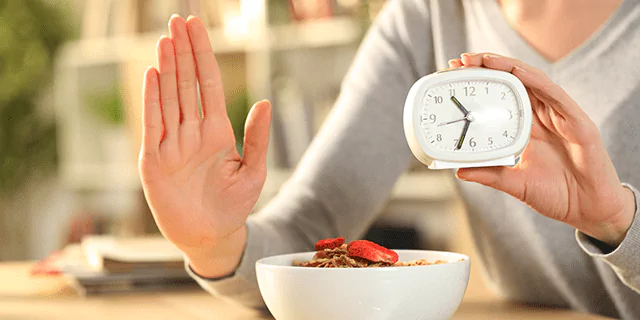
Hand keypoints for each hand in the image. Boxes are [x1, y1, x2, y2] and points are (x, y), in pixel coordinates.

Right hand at [139, 15, 271, 275]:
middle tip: (177, 20)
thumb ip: (257, 138)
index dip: (203, 55)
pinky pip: (153, 124)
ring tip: (165, 40)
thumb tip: (264, 102)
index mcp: (217, 131)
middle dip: (183, 52)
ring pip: (169, 98)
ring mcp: (172, 144)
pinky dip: (152, 100)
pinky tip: (153, 74)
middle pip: (186, 84)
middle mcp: (192, 132)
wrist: (212, 236)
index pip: (209, 84)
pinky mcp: (154, 161)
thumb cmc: (233, 206)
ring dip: (167, 68)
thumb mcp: (252, 171)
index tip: (197, 28)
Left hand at [448, 53, 635, 245]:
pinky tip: (518, 71)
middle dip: (488, 67)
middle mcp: (543, 116)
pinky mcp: (578, 122)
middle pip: (514, 81)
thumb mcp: (514, 183)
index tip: (455, 73)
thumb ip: (489, 174)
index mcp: (527, 127)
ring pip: (533, 81)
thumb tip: (459, 171)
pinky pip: (556, 95)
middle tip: (462, 60)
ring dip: (508, 67)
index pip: (502, 95)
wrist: (589, 210)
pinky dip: (536, 81)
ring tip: (484, 59)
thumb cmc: (557, 194)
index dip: (481, 82)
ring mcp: (560, 116)